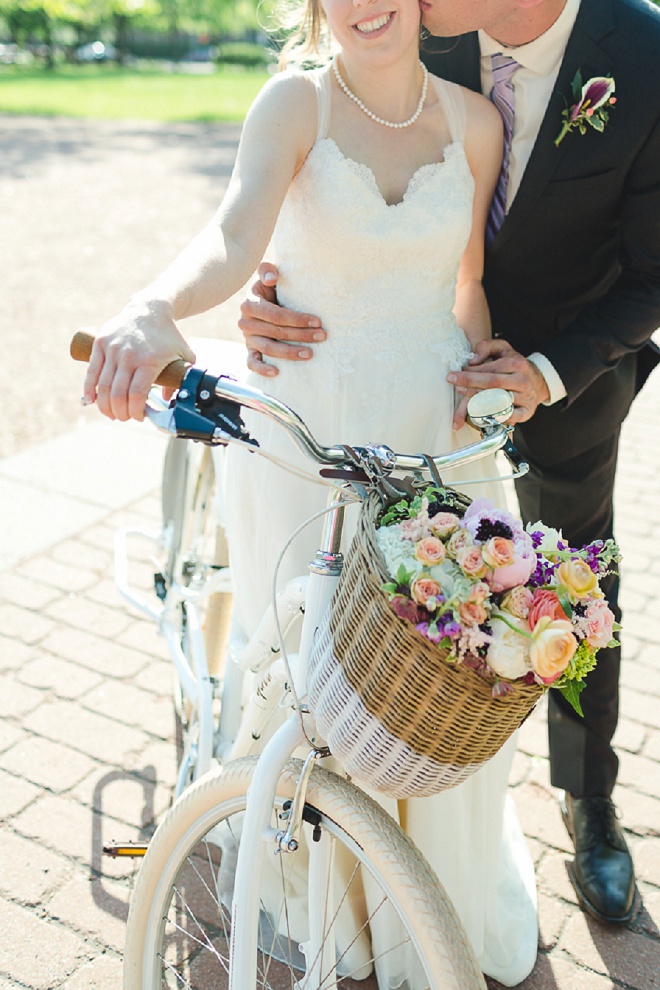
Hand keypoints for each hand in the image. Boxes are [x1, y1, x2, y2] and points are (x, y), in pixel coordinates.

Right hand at [82, 299, 195, 420]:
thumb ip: (181, 378)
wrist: (149, 309)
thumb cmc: (168, 336)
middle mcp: (129, 355)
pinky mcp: (100, 343)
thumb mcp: (184, 356)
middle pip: (118, 394)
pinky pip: (91, 371)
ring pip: (103, 386)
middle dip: (120, 413)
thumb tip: (168, 400)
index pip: (137, 394)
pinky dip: (89, 389)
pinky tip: (91, 401)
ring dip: (105, 406)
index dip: (136, 411)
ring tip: (111, 413)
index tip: (139, 417)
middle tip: (125, 417)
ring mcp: (112, 349)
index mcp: (149, 360)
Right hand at [238, 262, 326, 376]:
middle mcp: (246, 322)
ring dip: (290, 353)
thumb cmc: (271, 289)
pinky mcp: (250, 351)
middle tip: (322, 336)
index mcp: (250, 304)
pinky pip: (251, 363)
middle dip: (301, 335)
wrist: (263, 302)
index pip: (276, 315)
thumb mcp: (268, 276)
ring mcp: (248, 338)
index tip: (318, 321)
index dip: (297, 319)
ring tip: (310, 354)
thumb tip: (272, 278)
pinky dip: (262, 369)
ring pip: (268, 349)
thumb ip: (267, 270)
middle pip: (276, 332)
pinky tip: (277, 373)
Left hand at [448, 339, 549, 428]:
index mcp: (517, 363)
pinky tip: (483, 416)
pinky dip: (497, 418)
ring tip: (464, 401)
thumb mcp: (502, 348)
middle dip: (470, 385)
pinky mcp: (527, 411)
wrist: (538, 380)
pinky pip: (511, 417)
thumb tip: (472, 361)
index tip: (454, 375)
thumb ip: (486, 347)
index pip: (490, 370)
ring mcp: (526, 397)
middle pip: (492, 384)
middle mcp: (522, 380)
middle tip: (455, 386)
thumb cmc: (514, 364)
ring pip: (499, 401)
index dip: (470, 373)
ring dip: (479, 403)